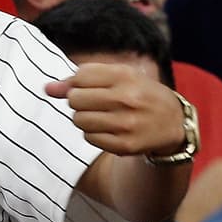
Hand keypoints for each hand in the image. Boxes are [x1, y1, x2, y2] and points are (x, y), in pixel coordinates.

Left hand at [45, 62, 185, 158]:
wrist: (174, 123)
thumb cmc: (138, 94)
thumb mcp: (118, 77)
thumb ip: (80, 79)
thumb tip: (47, 88)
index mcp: (125, 76)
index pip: (79, 76)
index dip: (78, 83)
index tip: (90, 87)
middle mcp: (127, 99)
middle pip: (75, 99)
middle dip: (79, 101)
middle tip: (95, 103)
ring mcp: (127, 124)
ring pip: (78, 120)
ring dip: (84, 119)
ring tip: (102, 116)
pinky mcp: (125, 146)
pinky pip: (89, 138)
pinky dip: (93, 134)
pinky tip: (109, 130)